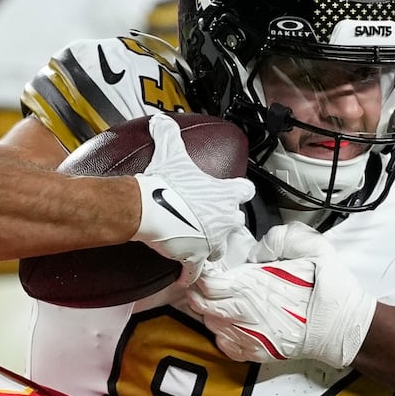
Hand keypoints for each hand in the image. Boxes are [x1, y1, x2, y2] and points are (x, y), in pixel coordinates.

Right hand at [132, 112, 254, 277]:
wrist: (149, 207)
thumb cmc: (165, 181)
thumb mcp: (170, 152)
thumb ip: (169, 133)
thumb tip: (160, 118)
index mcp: (225, 194)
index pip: (245, 192)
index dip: (238, 193)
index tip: (233, 194)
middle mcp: (226, 219)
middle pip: (235, 222)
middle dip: (224, 222)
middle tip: (209, 219)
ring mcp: (213, 241)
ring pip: (220, 248)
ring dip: (211, 246)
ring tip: (198, 243)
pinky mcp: (197, 258)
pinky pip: (196, 271)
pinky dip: (190, 275)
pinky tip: (184, 277)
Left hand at [188, 223, 375, 367]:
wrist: (346, 328)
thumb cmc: (330, 289)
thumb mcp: (315, 248)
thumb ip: (282, 238)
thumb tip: (258, 249)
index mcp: (257, 286)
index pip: (210, 283)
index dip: (201, 274)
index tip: (205, 266)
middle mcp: (249, 314)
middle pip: (203, 304)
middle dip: (198, 292)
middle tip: (204, 282)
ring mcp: (252, 337)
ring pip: (210, 325)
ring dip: (208, 312)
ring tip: (217, 300)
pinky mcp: (258, 353)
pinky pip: (225, 346)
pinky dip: (220, 334)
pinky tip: (230, 323)